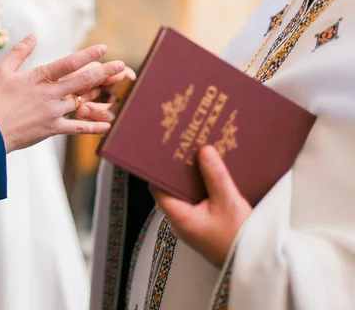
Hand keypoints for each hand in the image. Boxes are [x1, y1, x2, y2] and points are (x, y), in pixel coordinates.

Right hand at [0, 36, 125, 152]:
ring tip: (116, 91)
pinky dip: (93, 127)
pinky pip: (77, 128)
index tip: (103, 49)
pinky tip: (108, 126)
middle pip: (83, 81)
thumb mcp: (2, 70)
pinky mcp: (53, 128)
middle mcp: (50, 94)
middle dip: (105, 72)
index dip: (88, 55)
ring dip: (99, 96)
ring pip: (83, 102)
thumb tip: (32, 36)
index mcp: (40, 77)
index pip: (69, 62)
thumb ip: (20, 52)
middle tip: (122, 66)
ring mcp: (53, 112)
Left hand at [151, 146, 251, 267]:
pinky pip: (199, 200)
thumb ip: (215, 175)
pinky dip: (203, 186)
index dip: (160, 169)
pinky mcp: (205, 225)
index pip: (158, 188)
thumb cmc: (238, 238)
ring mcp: (193, 223)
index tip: (166, 150)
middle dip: (179, 169)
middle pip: (173, 189)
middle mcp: (181, 220)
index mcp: (179, 217)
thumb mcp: (228, 202)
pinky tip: (213, 173)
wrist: (256, 266)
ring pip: (187, 194)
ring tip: (199, 153)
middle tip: (185, 147)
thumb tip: (203, 150)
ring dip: (193, 177)